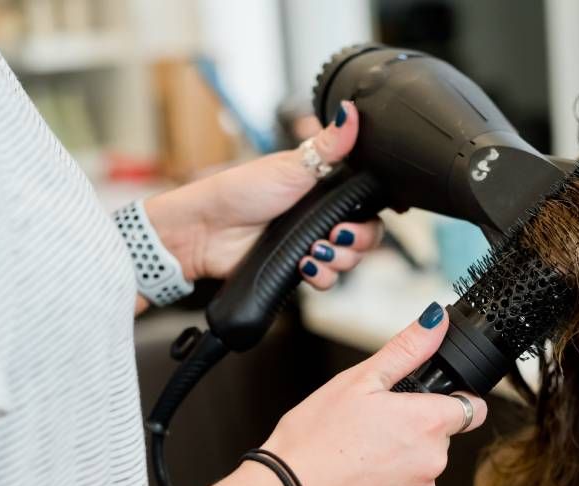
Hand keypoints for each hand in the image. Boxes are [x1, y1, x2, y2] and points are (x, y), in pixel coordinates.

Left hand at [143, 100, 382, 289]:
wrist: (207, 230)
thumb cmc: (241, 190)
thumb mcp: (292, 165)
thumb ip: (330, 144)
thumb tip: (352, 110)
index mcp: (326, 190)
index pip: (367, 206)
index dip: (371, 215)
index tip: (358, 216)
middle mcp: (322, 217)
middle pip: (366, 236)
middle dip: (357, 241)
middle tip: (335, 234)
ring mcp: (311, 243)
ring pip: (349, 261)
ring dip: (338, 260)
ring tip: (314, 251)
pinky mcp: (299, 268)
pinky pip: (327, 281)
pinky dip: (321, 277)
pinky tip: (304, 266)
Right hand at [263, 304, 487, 485]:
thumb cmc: (314, 440)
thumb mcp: (358, 381)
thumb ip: (406, 350)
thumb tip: (435, 321)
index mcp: (427, 423)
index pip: (472, 408)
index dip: (452, 399)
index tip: (428, 401)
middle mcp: (433, 462)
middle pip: (440, 437)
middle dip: (413, 429)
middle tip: (370, 426)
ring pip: (421, 467)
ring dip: (400, 459)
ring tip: (356, 454)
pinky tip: (355, 479)